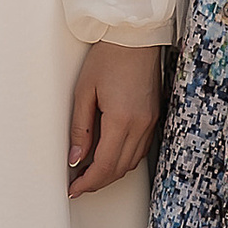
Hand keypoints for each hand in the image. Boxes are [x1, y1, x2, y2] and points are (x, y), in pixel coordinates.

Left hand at [68, 41, 161, 197]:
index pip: (104, 165)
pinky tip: (110, 157)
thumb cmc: (108, 57)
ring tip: (90, 174)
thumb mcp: (84, 92)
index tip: (74, 189)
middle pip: (119, 169)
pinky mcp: (154, 117)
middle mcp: (141, 125)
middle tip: (78, 185)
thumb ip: (80, 128)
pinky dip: (124, 160)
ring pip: (131, 162)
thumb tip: (75, 157)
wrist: (134, 37)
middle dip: (98, 182)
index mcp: (122, 119)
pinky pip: (140, 150)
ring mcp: (150, 122)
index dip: (88, 182)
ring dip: (111, 173)